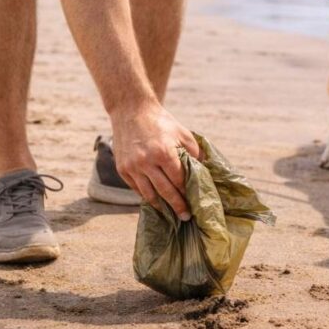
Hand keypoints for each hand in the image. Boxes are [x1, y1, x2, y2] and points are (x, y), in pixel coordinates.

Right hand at [111, 102, 200, 219]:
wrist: (132, 111)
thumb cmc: (162, 122)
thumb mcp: (183, 133)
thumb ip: (194, 153)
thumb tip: (206, 172)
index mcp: (163, 152)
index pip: (178, 180)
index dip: (187, 193)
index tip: (195, 203)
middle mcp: (146, 162)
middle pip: (165, 191)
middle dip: (177, 205)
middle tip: (185, 217)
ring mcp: (132, 167)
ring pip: (148, 194)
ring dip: (161, 206)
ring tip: (170, 213)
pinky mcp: (122, 169)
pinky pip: (136, 188)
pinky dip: (147, 196)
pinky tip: (156, 201)